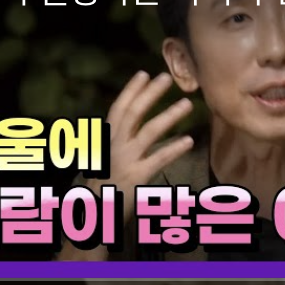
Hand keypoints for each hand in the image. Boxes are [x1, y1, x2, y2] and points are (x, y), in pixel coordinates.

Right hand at [95, 71, 195, 194]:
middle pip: (133, 113)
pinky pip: (158, 159)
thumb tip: (135, 120)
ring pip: (148, 132)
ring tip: (187, 104)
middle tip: (167, 77)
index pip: (119, 108)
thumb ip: (120, 139)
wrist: (95, 211)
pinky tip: (189, 140)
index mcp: (107, 139)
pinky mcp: (137, 177)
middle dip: (150, 94)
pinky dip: (174, 149)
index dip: (131, 90)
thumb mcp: (107, 156)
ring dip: (169, 116)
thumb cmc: (105, 182)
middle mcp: (114, 145)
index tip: (144, 73)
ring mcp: (125, 160)